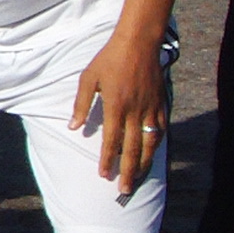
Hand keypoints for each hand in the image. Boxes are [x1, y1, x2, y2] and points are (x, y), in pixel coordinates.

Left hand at [72, 34, 167, 198]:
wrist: (138, 43)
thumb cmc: (109, 59)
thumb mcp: (87, 79)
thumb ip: (81, 105)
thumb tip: (73, 127)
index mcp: (116, 106)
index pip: (111, 141)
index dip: (108, 160)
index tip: (103, 175)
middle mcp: (135, 110)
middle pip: (132, 148)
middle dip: (127, 171)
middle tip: (123, 189)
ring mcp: (150, 108)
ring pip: (150, 143)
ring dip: (144, 163)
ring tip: (138, 178)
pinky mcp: (160, 103)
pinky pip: (161, 129)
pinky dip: (157, 144)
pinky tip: (152, 154)